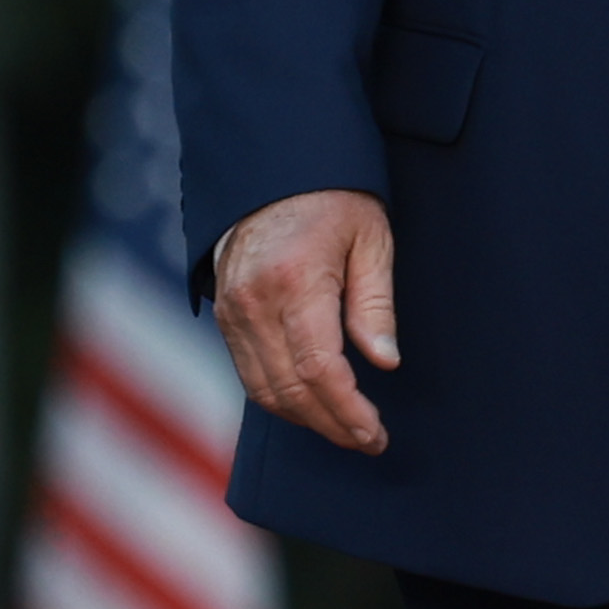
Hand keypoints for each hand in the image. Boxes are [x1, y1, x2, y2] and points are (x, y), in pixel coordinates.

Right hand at [212, 190, 400, 453]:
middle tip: (368, 441)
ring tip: (346, 429)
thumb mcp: (371, 239)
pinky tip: (312, 405)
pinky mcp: (224, 314)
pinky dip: (280, 398)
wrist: (271, 167)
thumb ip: (376, 304)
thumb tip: (384, 362)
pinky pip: (248, 373)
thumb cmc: (332, 198)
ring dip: (306, 419)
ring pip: (263, 390)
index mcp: (295, 281)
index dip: (347, 412)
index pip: (319, 369)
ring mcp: (232, 310)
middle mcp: (254, 301)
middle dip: (331, 425)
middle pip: (289, 389)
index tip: (375, 434)